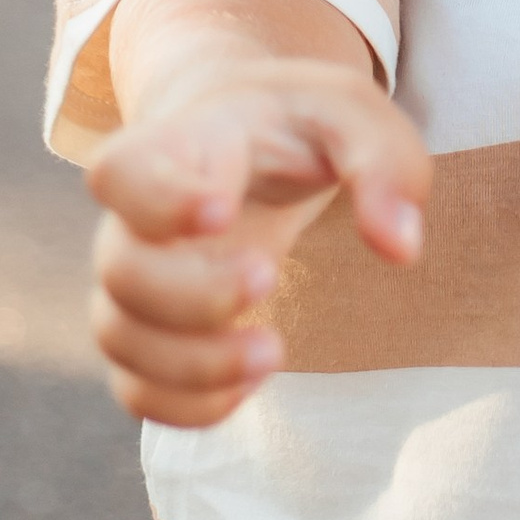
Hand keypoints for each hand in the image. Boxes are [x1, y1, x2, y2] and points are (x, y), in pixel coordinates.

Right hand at [87, 53, 428, 426]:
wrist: (249, 137)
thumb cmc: (298, 125)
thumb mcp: (351, 114)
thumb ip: (383, 164)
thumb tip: (400, 248)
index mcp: (178, 144)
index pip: (122, 171)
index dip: (158, 201)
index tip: (223, 211)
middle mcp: (137, 215)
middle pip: (121, 269)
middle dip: (194, 295)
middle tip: (270, 277)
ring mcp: (137, 278)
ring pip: (118, 336)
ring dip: (192, 364)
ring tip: (274, 354)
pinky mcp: (150, 333)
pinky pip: (135, 388)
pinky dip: (185, 405)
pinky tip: (248, 384)